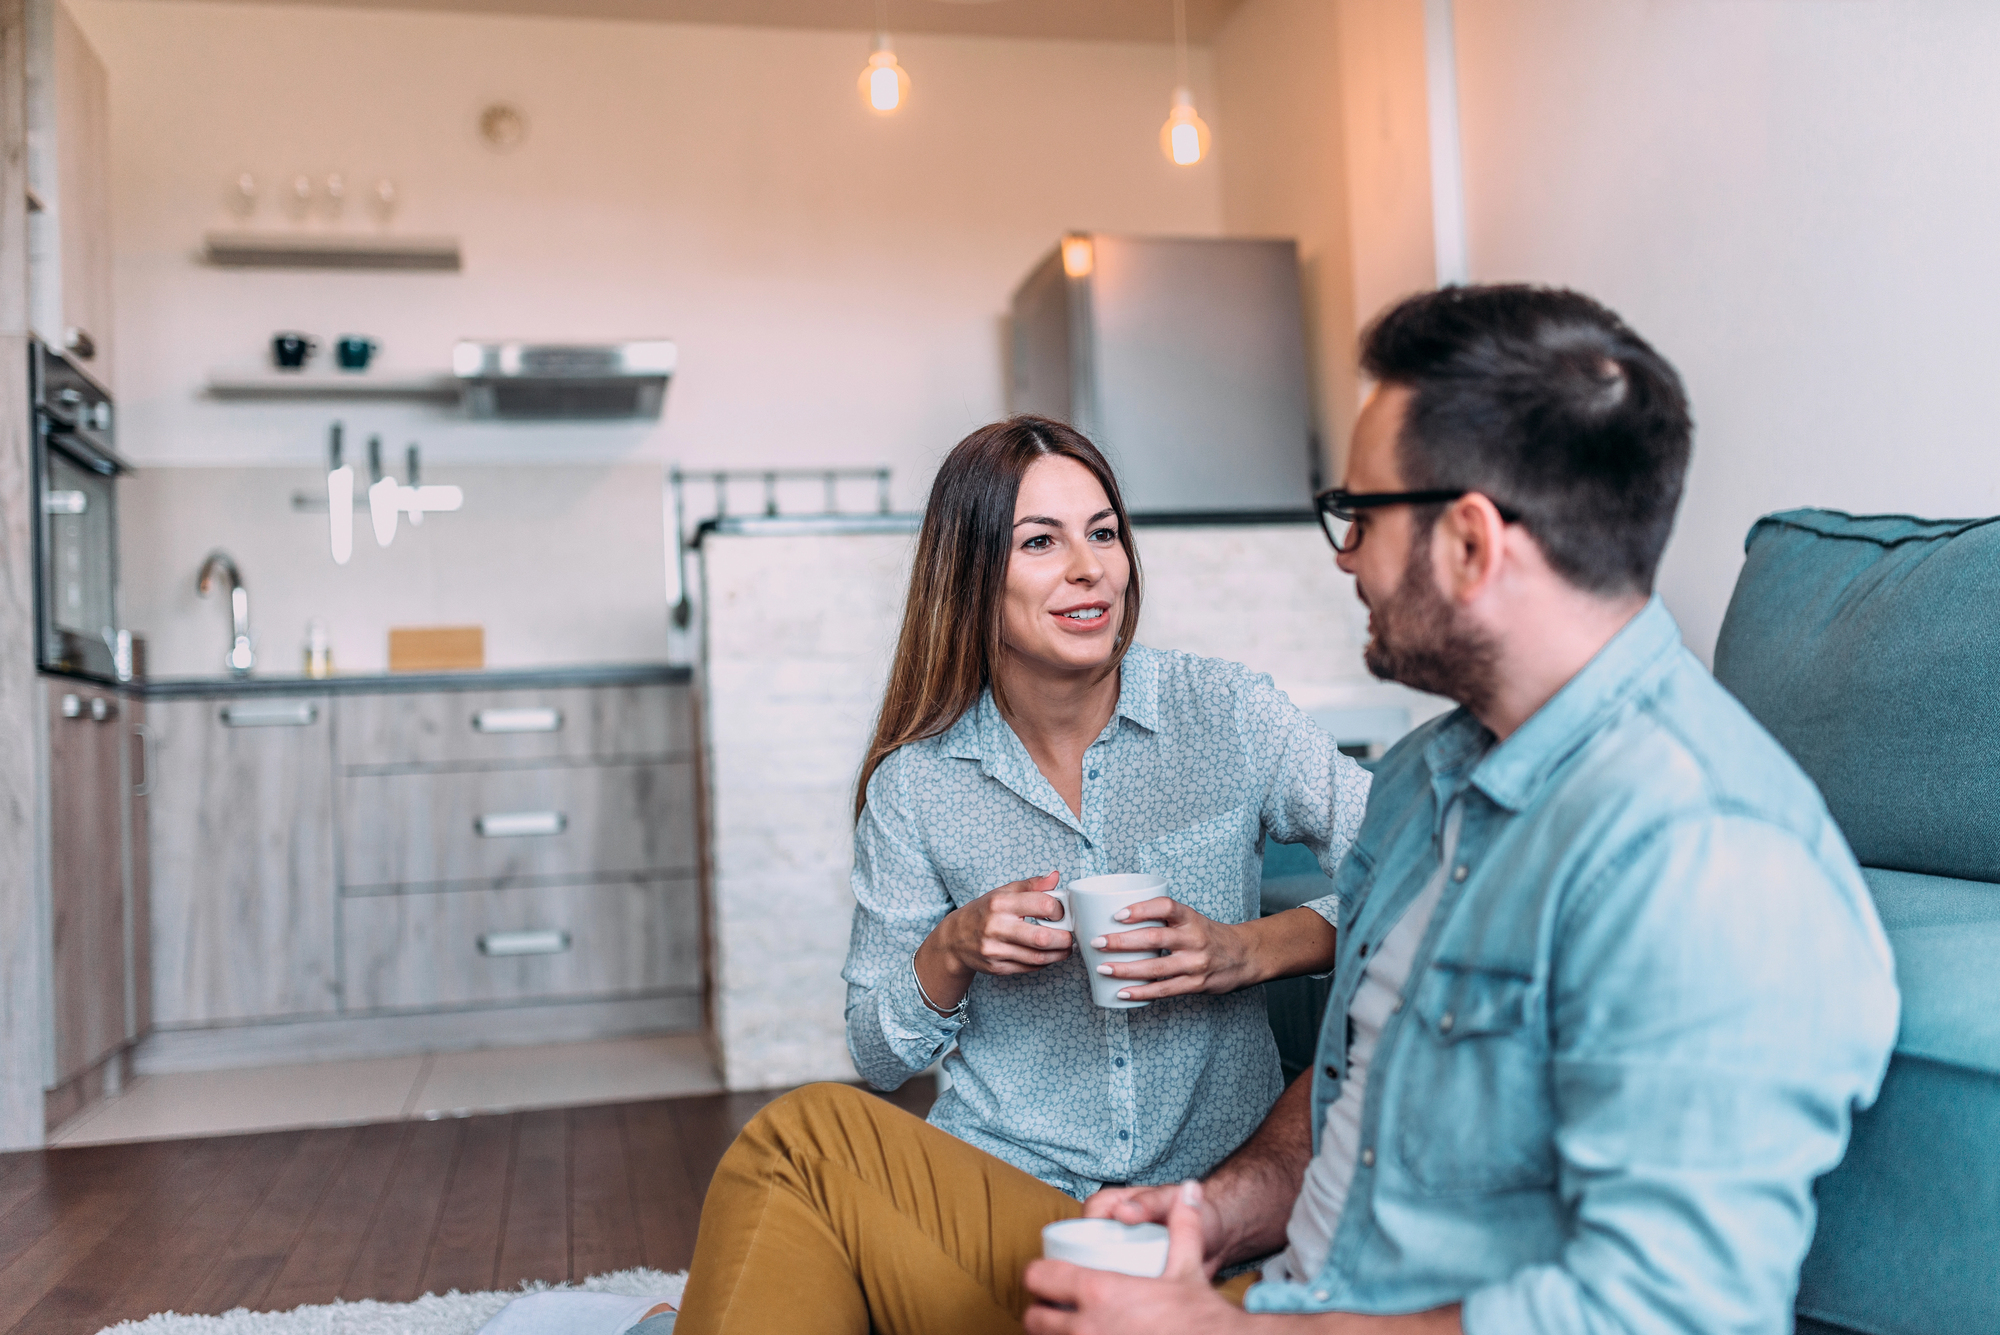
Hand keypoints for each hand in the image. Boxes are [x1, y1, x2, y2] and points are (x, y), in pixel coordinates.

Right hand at [913, 871, 1071, 1011]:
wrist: (954, 939)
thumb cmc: (982, 912)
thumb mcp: (1002, 892)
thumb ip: (1031, 885)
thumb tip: (1055, 877)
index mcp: (1000, 903)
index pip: (1042, 905)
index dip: (1059, 910)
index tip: (1061, 913)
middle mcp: (996, 927)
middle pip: (1042, 938)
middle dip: (1064, 939)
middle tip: (1070, 935)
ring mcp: (995, 950)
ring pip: (1038, 957)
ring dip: (1058, 954)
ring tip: (1065, 947)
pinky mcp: (997, 967)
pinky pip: (1029, 968)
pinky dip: (1043, 962)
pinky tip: (1048, 955)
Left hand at [1024, 1181, 1245, 1334]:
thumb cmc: (1199, 1316)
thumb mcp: (1189, 1268)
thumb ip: (1185, 1226)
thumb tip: (1192, 1188)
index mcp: (1100, 1292)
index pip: (1039, 1278)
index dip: (1039, 1276)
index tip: (1047, 1278)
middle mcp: (1087, 1327)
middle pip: (1034, 1319)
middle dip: (1041, 1312)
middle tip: (1055, 1308)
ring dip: (1052, 1334)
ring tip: (1065, 1328)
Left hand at [1091, 898, 1258, 1000]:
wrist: (1245, 956)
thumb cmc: (1209, 936)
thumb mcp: (1191, 920)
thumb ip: (1163, 919)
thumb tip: (1116, 920)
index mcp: (1191, 918)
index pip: (1165, 907)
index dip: (1141, 909)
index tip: (1117, 914)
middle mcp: (1194, 939)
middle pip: (1154, 938)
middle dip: (1122, 941)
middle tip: (1097, 942)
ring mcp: (1196, 964)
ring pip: (1156, 968)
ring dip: (1126, 969)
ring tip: (1103, 968)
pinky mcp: (1196, 985)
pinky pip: (1164, 990)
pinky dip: (1141, 992)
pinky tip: (1123, 992)